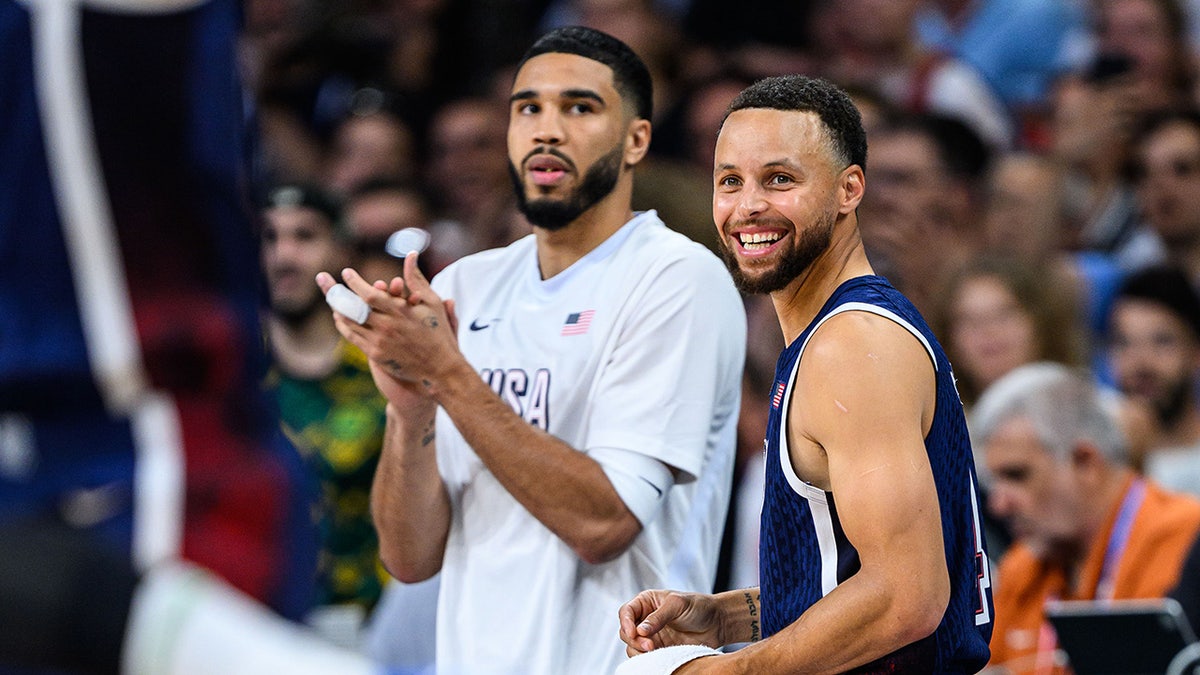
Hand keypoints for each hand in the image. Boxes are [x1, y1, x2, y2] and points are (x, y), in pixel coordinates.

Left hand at [316, 253, 459, 399]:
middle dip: (334, 291)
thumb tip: (411, 254)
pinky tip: (339, 316)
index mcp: (401, 311)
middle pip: (352, 307)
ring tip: (330, 295)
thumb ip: (416, 278)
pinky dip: (342, 325)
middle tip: (322, 277)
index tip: (346, 273)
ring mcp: (379, 341)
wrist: (440, 368)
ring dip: (337, 307)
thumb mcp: (432, 302)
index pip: (369, 294)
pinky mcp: (376, 354)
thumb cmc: (438, 332)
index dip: (354, 282)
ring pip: (349, 322)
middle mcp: (387, 326)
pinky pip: (351, 337)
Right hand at [618, 590, 723, 656]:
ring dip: (639, 652)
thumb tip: (640, 630)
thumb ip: (658, 617)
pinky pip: (645, 657)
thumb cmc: (698, 606)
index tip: (634, 633)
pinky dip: (648, 659)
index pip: (626, 612)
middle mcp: (645, 619)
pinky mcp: (659, 649)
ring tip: (655, 651)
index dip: (626, 623)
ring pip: (632, 647)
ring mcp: (651, 636)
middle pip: (626, 632)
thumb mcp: (678, 605)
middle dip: (634, 640)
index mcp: (647, 602)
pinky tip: (659, 657)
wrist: (717, 623)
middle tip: (650, 646)